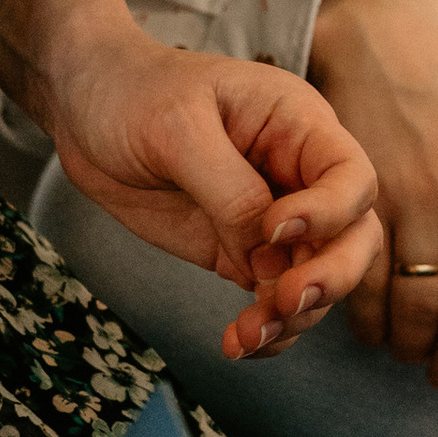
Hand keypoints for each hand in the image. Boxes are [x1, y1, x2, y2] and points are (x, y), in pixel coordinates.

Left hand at [39, 22, 382, 363]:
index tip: (273, 228)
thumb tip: (268, 253)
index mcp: (298, 125)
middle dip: (330, 277)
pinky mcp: (240, 252)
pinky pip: (273, 297)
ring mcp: (273, 219)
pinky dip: (266, 328)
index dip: (329, 213)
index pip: (351, 177)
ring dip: (293, 316)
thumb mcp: (178, 130)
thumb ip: (229, 190)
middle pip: (354, 236)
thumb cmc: (134, 93)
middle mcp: (298, 174)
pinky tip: (237, 343)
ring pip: (318, 278)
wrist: (83, 106)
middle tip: (286, 301)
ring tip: (246, 336)